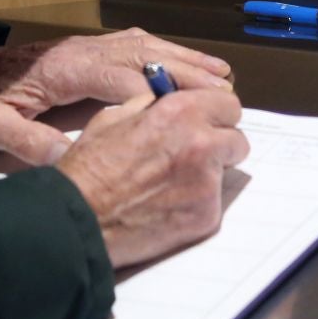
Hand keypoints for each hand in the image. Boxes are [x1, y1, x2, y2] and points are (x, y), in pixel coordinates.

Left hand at [0, 28, 233, 165]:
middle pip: (145, 57)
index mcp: (65, 69)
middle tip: (225, 94)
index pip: (122, 80)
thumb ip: (25, 142)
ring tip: (222, 75)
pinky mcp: (89, 49)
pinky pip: (138, 46)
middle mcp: (84, 50)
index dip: (156, 96)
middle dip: (186, 74)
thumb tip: (66, 157)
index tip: (188, 114)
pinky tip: (189, 63)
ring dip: (185, 59)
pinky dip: (169, 53)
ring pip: (147, 47)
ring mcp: (89, 45)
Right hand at [56, 89, 249, 267]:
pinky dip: (196, 205)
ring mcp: (208, 183)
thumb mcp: (113, 118)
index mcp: (180, 111)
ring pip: (226, 174)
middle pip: (238, 139)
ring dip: (208, 175)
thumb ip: (150, 104)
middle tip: (193, 155)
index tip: (207, 122)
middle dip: (219, 144)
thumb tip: (166, 99)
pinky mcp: (207, 216)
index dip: (216, 114)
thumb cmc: (89, 169)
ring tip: (171, 184)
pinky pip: (214, 204)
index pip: (229, 104)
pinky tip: (167, 206)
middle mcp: (201, 142)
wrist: (79, 220)